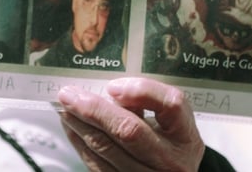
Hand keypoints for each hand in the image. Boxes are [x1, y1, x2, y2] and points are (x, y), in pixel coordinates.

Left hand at [58, 78, 204, 171]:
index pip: (170, 105)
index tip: (113, 86)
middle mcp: (171, 161)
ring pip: (106, 148)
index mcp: (186, 136)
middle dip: (94, 109)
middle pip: (129, 130)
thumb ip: (149, 104)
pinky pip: (97, 165)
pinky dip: (80, 143)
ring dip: (80, 125)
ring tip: (65, 108)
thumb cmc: (170, 143)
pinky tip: (72, 128)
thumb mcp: (172, 123)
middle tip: (70, 94)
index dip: (140, 91)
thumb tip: (110, 92)